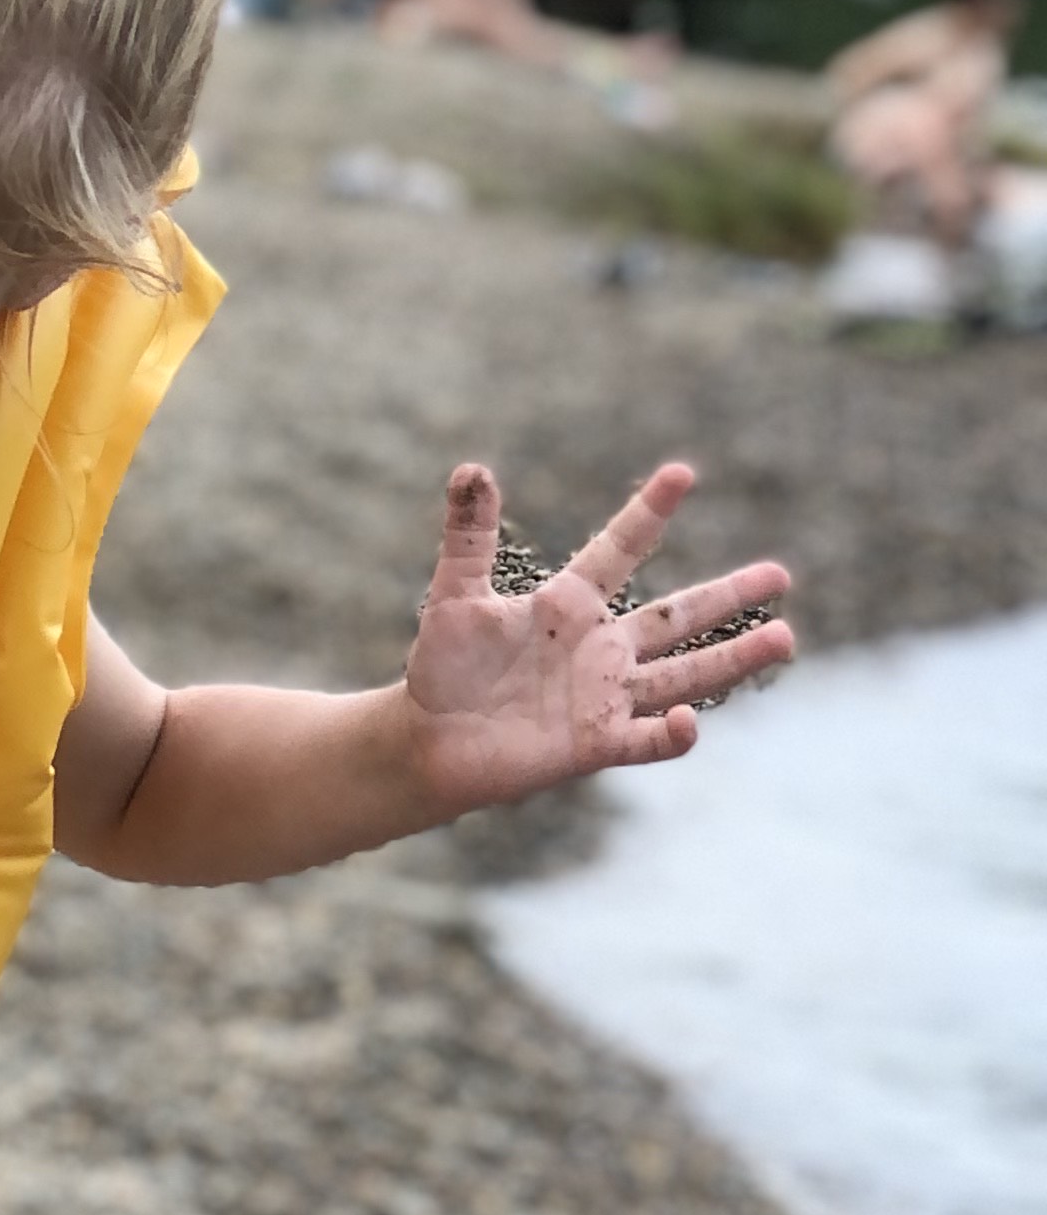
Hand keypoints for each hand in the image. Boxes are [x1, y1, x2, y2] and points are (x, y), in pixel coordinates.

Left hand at [403, 461, 792, 813]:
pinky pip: (645, 740)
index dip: (648, 513)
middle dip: (728, 597)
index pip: (619, 550)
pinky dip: (670, 734)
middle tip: (782, 574)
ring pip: (683, 676)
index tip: (683, 472)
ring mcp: (603, 697)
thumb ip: (468, 538)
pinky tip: (691, 722)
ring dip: (732, 659)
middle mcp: (599, 649)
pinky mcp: (595, 744)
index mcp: (569, 605)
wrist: (429, 742)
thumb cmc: (443, 670)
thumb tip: (472, 470)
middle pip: (676, 618)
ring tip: (785, 638)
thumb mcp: (454, 598)